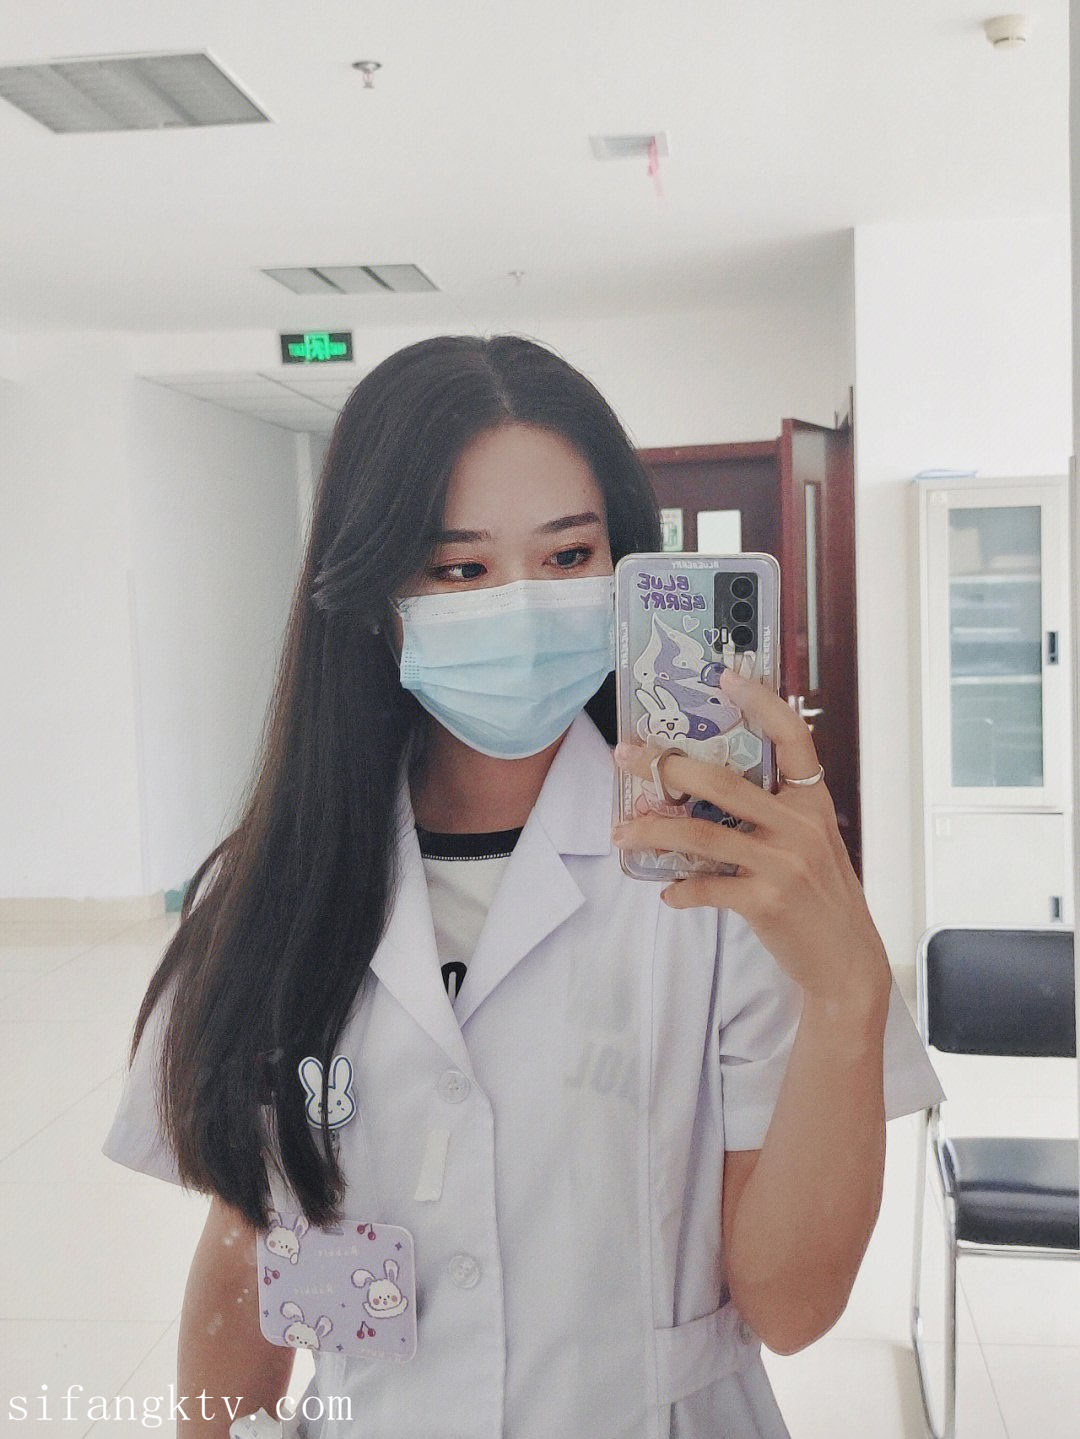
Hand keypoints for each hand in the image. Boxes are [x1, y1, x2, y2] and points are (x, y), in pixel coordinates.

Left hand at [611, 667, 891, 1004]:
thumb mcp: (809, 841)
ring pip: (702, 835)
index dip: (761, 703)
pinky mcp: (766, 902)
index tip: (727, 677)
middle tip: (627, 758)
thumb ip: (771, 812)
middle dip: (666, 767)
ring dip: (653, 830)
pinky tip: (666, 890)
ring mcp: (783, 863)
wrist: (845, 959)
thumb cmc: (819, 894)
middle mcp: (800, 826)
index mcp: (812, 802)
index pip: (792, 737)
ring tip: (622, 831)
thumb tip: (701, 788)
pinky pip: (706, 887)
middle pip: (723, 782)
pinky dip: (680, 888)